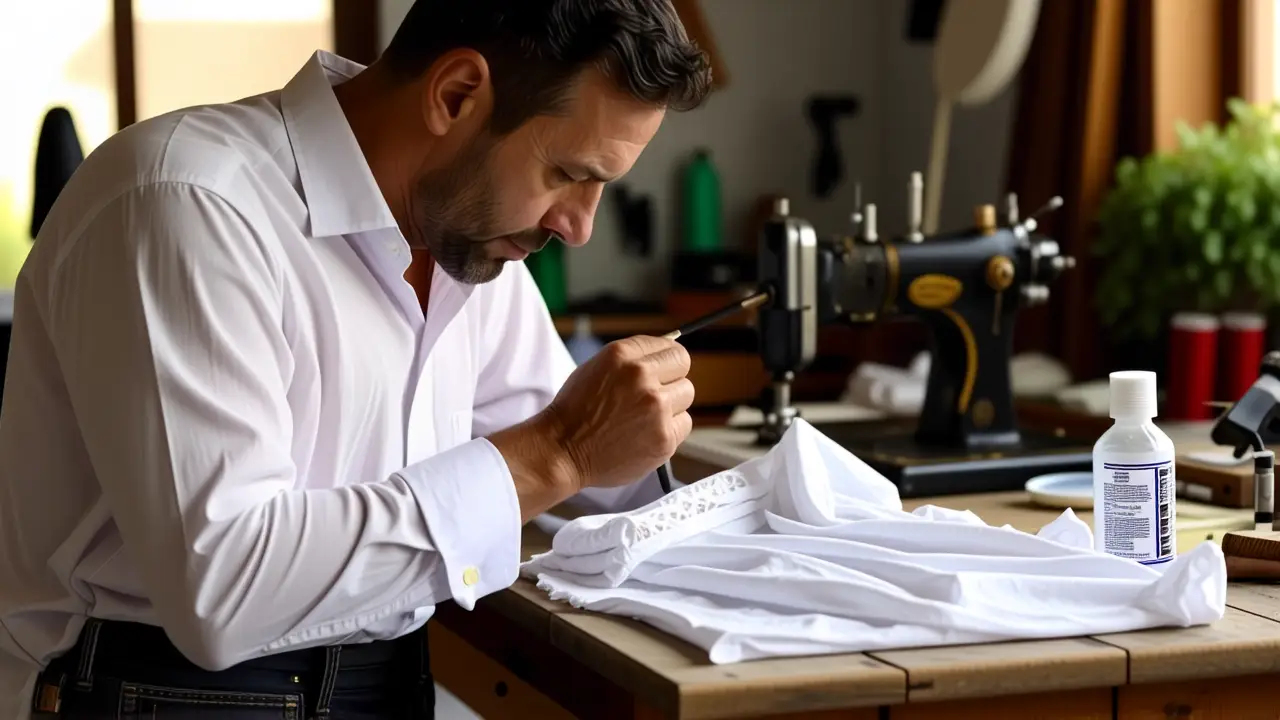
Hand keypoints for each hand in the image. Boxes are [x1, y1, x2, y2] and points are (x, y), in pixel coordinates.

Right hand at [543, 335, 694, 489]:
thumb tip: (665, 353)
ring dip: (671, 404)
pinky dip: (669, 429)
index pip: (670, 345)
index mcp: (622, 355)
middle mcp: (641, 376)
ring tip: (644, 417)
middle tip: (653, 395)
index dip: (666, 360)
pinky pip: (684, 424)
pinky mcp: (664, 437)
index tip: (664, 370)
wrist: (561, 451)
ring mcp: (655, 407)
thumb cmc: (576, 411)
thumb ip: (632, 359)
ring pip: (686, 394)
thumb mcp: (596, 368)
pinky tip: (645, 434)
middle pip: (683, 365)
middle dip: (670, 378)